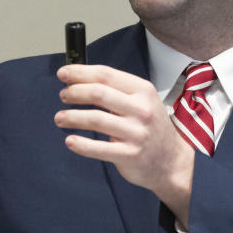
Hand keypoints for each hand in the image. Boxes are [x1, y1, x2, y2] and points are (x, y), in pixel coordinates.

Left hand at [54, 64, 194, 225]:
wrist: (172, 160)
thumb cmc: (151, 127)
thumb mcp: (143, 100)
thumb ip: (117, 90)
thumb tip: (79, 79)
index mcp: (142, 91)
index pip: (106, 75)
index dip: (81, 73)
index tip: (63, 74)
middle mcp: (141, 110)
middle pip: (98, 93)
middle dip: (74, 92)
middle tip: (63, 96)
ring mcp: (136, 133)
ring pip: (95, 119)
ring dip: (72, 117)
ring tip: (60, 118)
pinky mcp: (129, 155)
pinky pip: (98, 148)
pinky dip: (80, 144)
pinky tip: (70, 140)